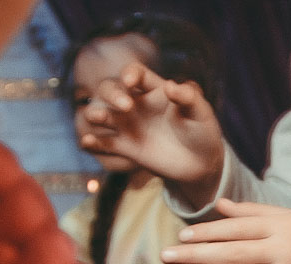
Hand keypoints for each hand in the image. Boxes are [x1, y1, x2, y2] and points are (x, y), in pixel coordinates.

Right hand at [78, 63, 224, 200]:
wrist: (202, 163)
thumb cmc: (202, 132)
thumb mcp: (202, 114)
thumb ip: (189, 98)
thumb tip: (171, 86)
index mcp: (153, 89)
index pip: (135, 72)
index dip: (130, 73)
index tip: (131, 82)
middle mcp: (135, 103)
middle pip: (111, 89)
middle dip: (112, 93)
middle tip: (126, 106)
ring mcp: (127, 124)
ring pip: (101, 113)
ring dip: (95, 112)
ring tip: (98, 117)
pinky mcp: (125, 146)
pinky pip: (103, 142)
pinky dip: (92, 142)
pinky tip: (87, 142)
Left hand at [162, 201, 290, 263]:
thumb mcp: (288, 217)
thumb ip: (253, 213)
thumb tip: (221, 206)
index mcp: (275, 228)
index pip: (233, 228)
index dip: (206, 232)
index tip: (180, 236)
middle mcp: (279, 250)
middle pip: (230, 252)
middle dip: (195, 255)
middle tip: (165, 256)